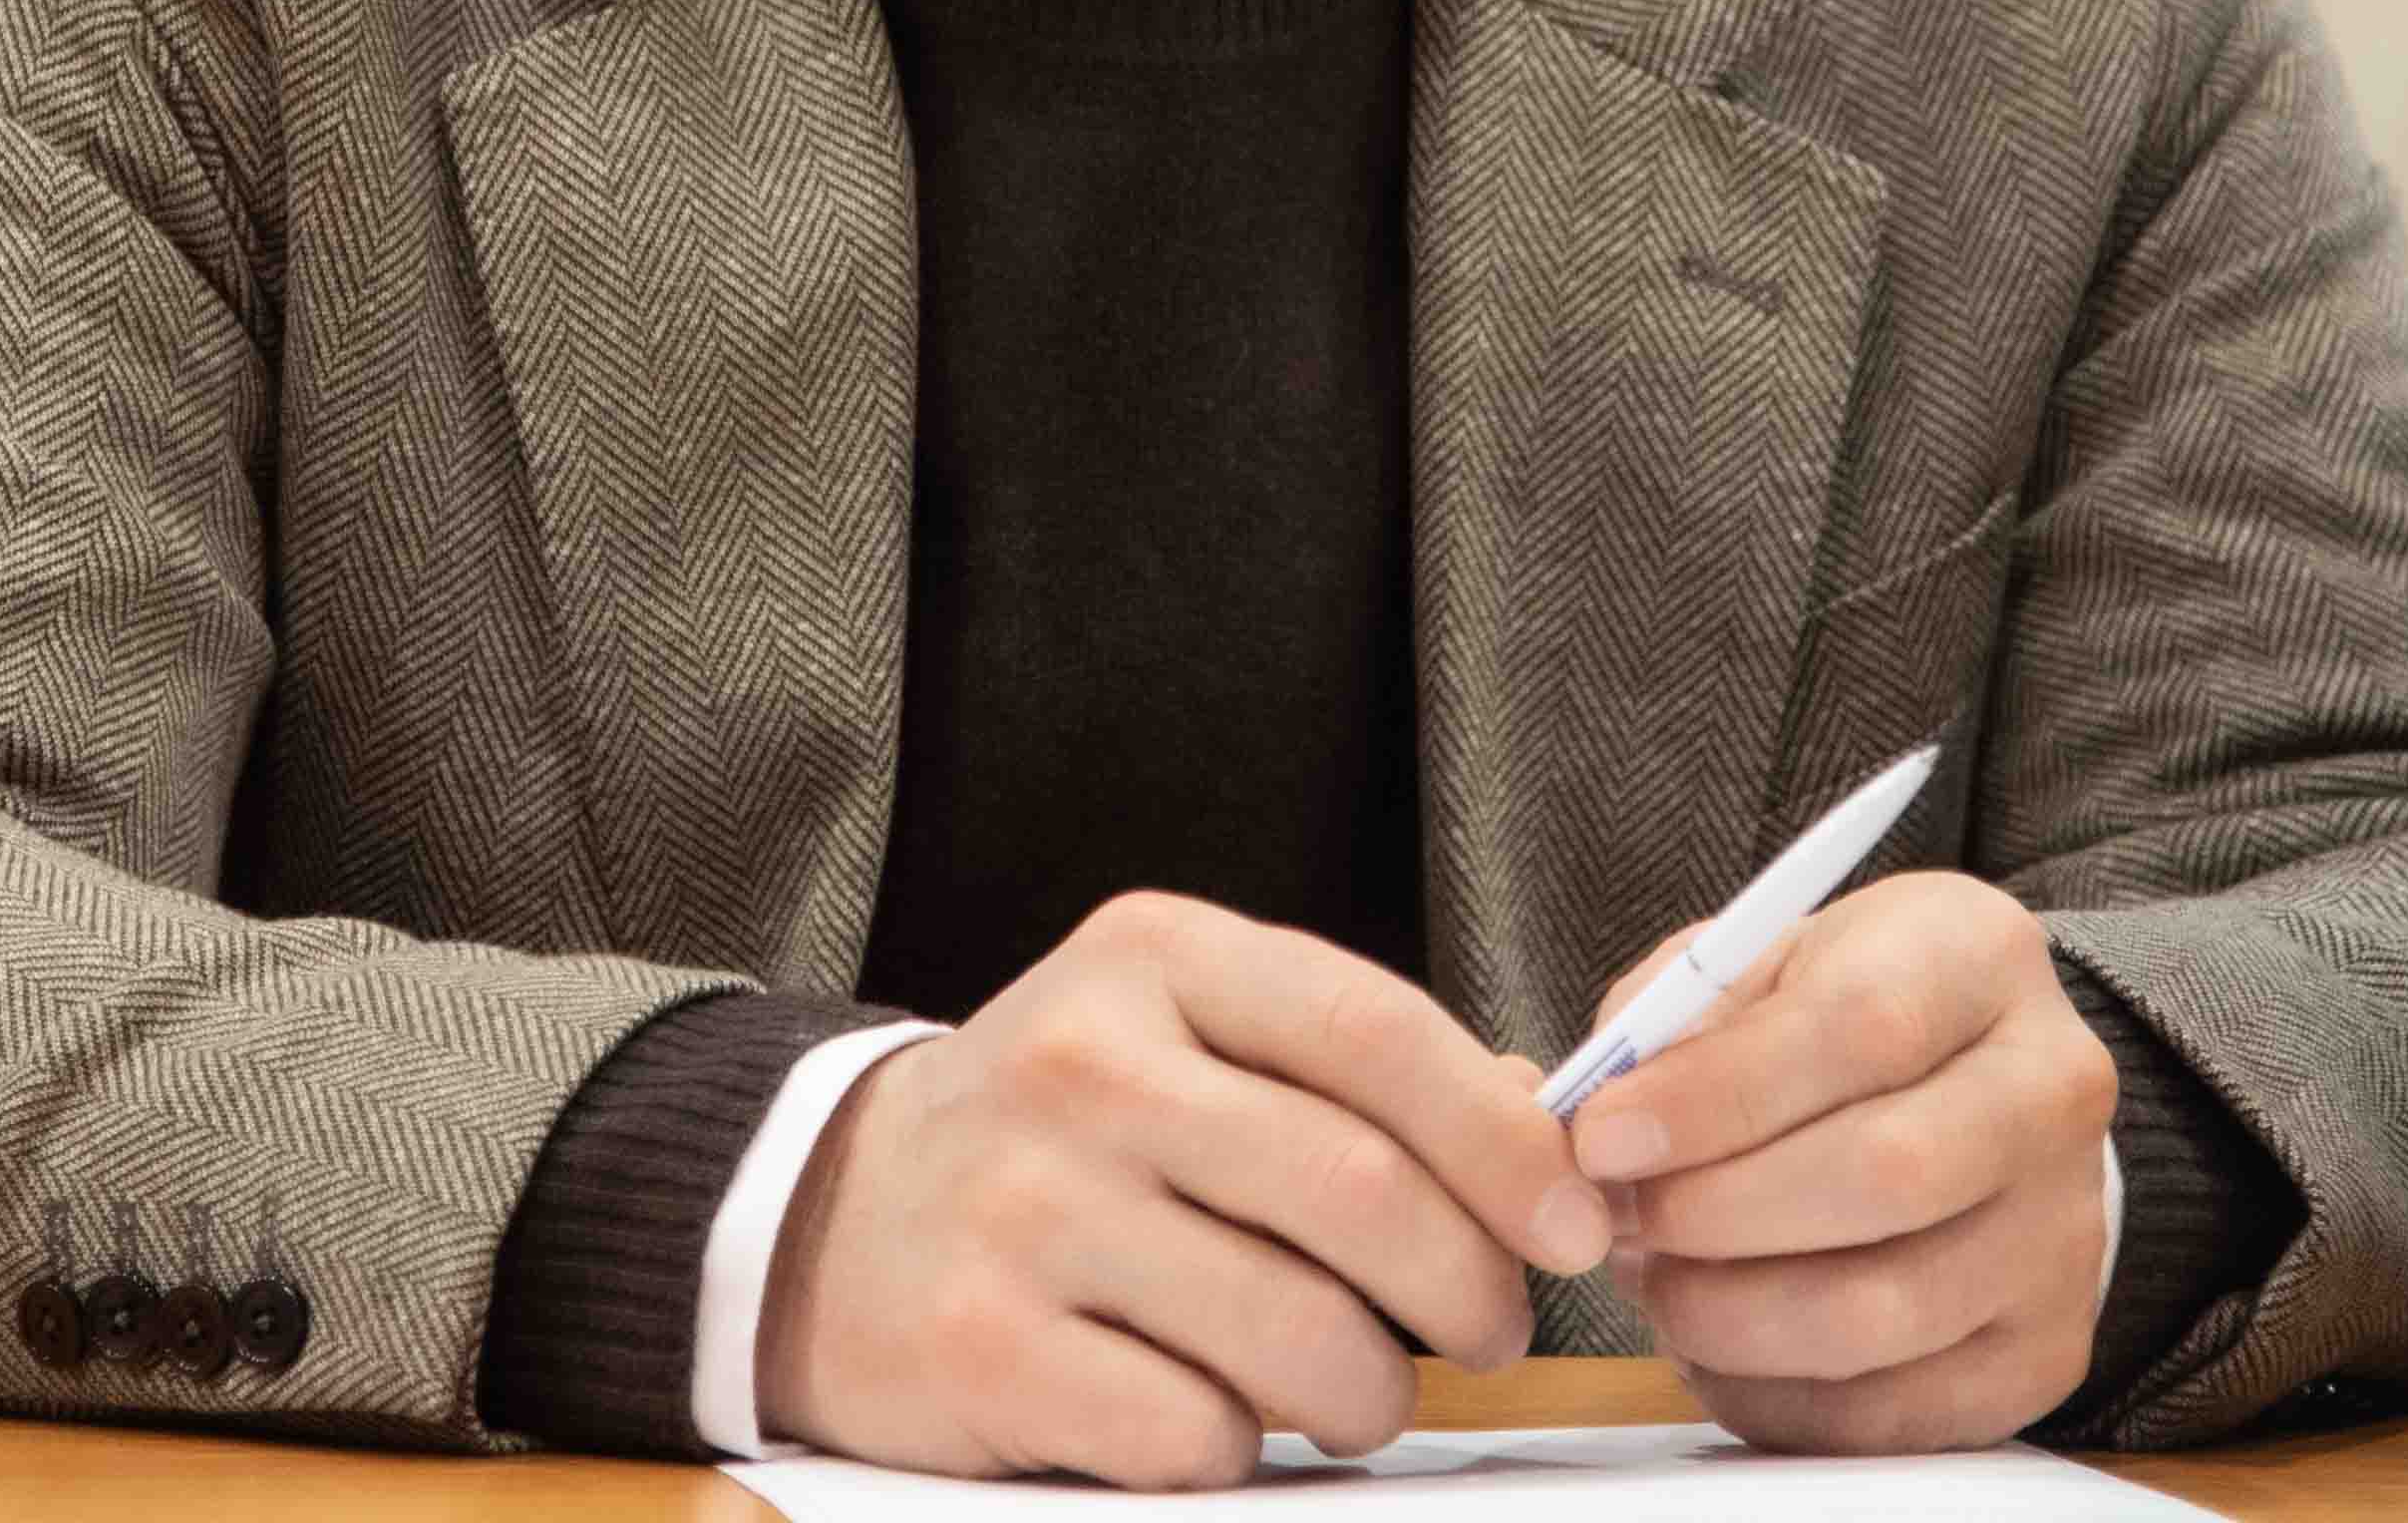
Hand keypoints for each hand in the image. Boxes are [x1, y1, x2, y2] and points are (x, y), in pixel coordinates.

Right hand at [757, 891, 1612, 1486]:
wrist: (833, 1217)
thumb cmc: (1065, 1130)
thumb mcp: (1187, 1034)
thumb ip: (1352, 1066)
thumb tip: (1537, 1127)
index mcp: (1155, 959)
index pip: (1376, 1031)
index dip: (1504, 1141)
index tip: (1574, 1223)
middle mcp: (1083, 1065)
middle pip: (1357, 1192)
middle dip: (1470, 1288)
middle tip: (1492, 1329)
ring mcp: (1026, 1207)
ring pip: (1296, 1335)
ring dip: (1370, 1391)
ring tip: (1359, 1386)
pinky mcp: (984, 1349)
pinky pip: (1195, 1435)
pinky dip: (1240, 1448)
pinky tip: (1215, 1412)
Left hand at [1562, 869, 2112, 1452]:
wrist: (1982, 1092)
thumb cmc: (1846, 1014)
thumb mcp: (1765, 962)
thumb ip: (1676, 1020)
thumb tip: (1592, 1126)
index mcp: (1980, 959)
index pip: (1857, 1030)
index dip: (1715, 1096)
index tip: (1603, 1135)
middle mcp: (2052, 1094)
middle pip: (1884, 1176)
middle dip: (1715, 1211)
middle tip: (1621, 1218)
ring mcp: (2061, 1235)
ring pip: (1883, 1314)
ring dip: (1730, 1314)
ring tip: (1658, 1280)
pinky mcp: (2043, 1353)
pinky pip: (1889, 1412)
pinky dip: (1772, 1394)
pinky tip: (1717, 1342)